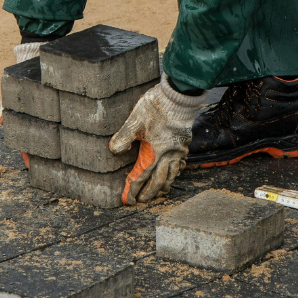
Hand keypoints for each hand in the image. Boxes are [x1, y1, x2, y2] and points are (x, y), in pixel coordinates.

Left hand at [108, 76, 203, 204]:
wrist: (179, 96)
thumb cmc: (156, 106)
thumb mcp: (135, 119)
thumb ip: (124, 136)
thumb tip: (113, 150)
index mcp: (154, 151)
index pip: (141, 175)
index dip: (133, 188)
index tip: (127, 199)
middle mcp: (167, 154)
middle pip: (157, 180)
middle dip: (148, 193)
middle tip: (140, 201)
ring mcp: (177, 150)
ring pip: (171, 175)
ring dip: (163, 187)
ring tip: (158, 194)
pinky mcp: (183, 144)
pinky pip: (180, 166)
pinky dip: (175, 174)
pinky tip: (173, 175)